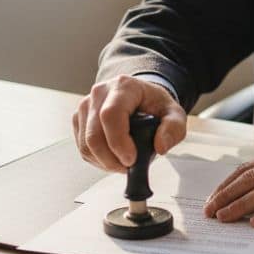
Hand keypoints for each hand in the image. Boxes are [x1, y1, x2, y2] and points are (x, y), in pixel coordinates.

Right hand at [72, 75, 186, 171]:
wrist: (140, 99)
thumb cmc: (155, 106)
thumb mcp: (174, 114)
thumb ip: (174, 128)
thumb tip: (160, 146)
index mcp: (124, 86)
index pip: (111, 115)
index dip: (118, 142)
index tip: (131, 159)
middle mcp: (100, 92)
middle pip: (94, 135)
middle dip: (111, 159)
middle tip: (129, 166)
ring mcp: (86, 105)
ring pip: (85, 145)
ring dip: (105, 162)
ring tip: (123, 161)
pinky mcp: (78, 119)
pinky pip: (82, 148)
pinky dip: (97, 159)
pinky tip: (113, 156)